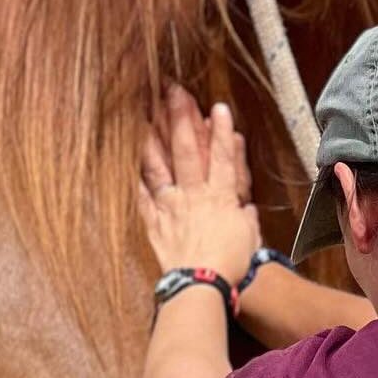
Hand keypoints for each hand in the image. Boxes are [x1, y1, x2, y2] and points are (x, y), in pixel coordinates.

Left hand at [139, 85, 259, 284]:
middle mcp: (193, 195)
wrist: (200, 284)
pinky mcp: (155, 222)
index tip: (217, 107)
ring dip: (153, 139)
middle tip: (173, 93)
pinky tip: (129, 161)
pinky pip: (143, 196)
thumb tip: (245, 206)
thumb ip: (245, 216)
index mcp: (220, 197)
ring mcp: (171, 206)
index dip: (220, 131)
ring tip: (145, 115)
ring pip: (160, 166)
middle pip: (186, 151)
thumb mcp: (248, 236)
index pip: (221, 157)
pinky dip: (136, 178)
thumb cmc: (229, 264)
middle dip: (181, 119)